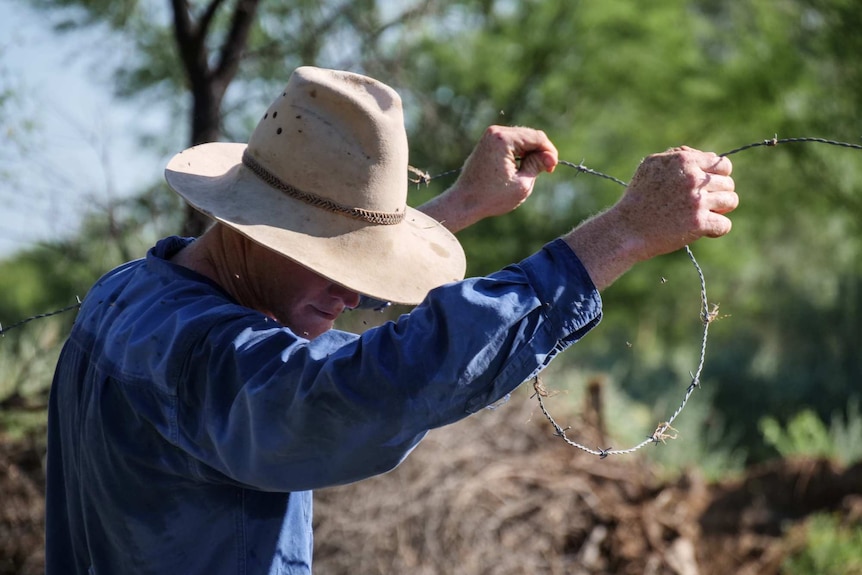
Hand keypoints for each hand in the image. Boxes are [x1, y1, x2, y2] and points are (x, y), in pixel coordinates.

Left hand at [417, 126, 557, 232]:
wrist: (464, 202)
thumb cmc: (491, 197)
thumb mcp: (522, 184)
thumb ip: (537, 166)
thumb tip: (549, 156)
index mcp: (503, 139)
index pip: (537, 137)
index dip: (549, 152)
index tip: (552, 169)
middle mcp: (495, 132)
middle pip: (530, 135)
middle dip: (541, 151)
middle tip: (547, 170)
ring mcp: (490, 136)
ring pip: (521, 138)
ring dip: (531, 152)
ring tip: (535, 171)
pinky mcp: (487, 143)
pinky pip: (511, 143)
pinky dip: (520, 153)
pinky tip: (523, 167)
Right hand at [564, 147, 737, 289]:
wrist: (626, 229)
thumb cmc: (638, 198)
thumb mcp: (650, 166)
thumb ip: (676, 156)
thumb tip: (700, 154)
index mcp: (683, 161)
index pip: (721, 163)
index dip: (717, 176)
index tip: (706, 187)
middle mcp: (693, 178)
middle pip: (729, 183)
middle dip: (719, 193)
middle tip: (703, 204)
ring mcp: (697, 201)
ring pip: (731, 201)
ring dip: (720, 210)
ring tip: (704, 215)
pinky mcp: (699, 223)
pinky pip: (725, 225)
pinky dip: (716, 230)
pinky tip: (704, 231)